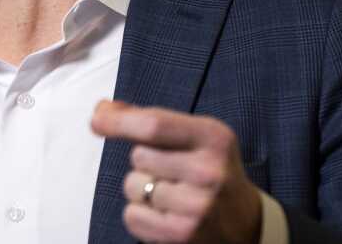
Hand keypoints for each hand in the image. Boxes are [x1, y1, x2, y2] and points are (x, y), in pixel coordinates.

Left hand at [91, 100, 262, 243]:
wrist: (245, 223)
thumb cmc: (210, 169)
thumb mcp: (195, 136)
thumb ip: (150, 120)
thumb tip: (102, 110)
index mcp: (213, 137)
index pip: (154, 125)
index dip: (119, 121)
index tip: (97, 119)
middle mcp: (208, 170)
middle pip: (138, 156)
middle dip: (144, 161)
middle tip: (172, 170)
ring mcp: (197, 206)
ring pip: (132, 186)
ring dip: (141, 189)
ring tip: (171, 193)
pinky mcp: (182, 234)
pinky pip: (132, 216)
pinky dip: (140, 215)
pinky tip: (165, 214)